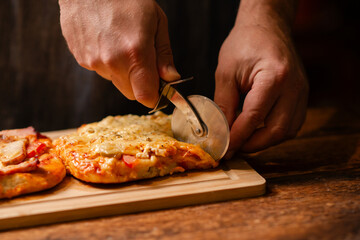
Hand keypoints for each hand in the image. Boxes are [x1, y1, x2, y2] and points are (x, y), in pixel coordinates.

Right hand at [59, 0, 179, 107]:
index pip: (145, 97)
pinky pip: (100, 69)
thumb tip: (170, 78)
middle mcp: (112, 62)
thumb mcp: (156, 21)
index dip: (154, 96)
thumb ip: (164, 54)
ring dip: (122, 70)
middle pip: (131, 92)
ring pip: (115, 80)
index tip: (159, 88)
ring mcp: (93, 61)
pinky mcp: (80, 57)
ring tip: (121, 42)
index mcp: (135, 53)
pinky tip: (106, 39)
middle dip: (140, 83)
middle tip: (142, 59)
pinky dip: (106, 61)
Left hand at [215, 21, 307, 152]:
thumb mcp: (226, 73)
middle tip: (233, 148)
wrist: (266, 27)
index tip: (224, 149)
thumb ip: (224, 105)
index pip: (254, 118)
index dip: (237, 137)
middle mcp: (294, 87)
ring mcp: (302, 92)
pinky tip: (258, 130)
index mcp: (274, 77)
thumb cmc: (245, 44)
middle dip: (253, 145)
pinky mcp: (302, 95)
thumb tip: (221, 132)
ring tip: (244, 140)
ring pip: (287, 131)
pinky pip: (292, 123)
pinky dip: (275, 132)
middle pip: (276, 131)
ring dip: (265, 141)